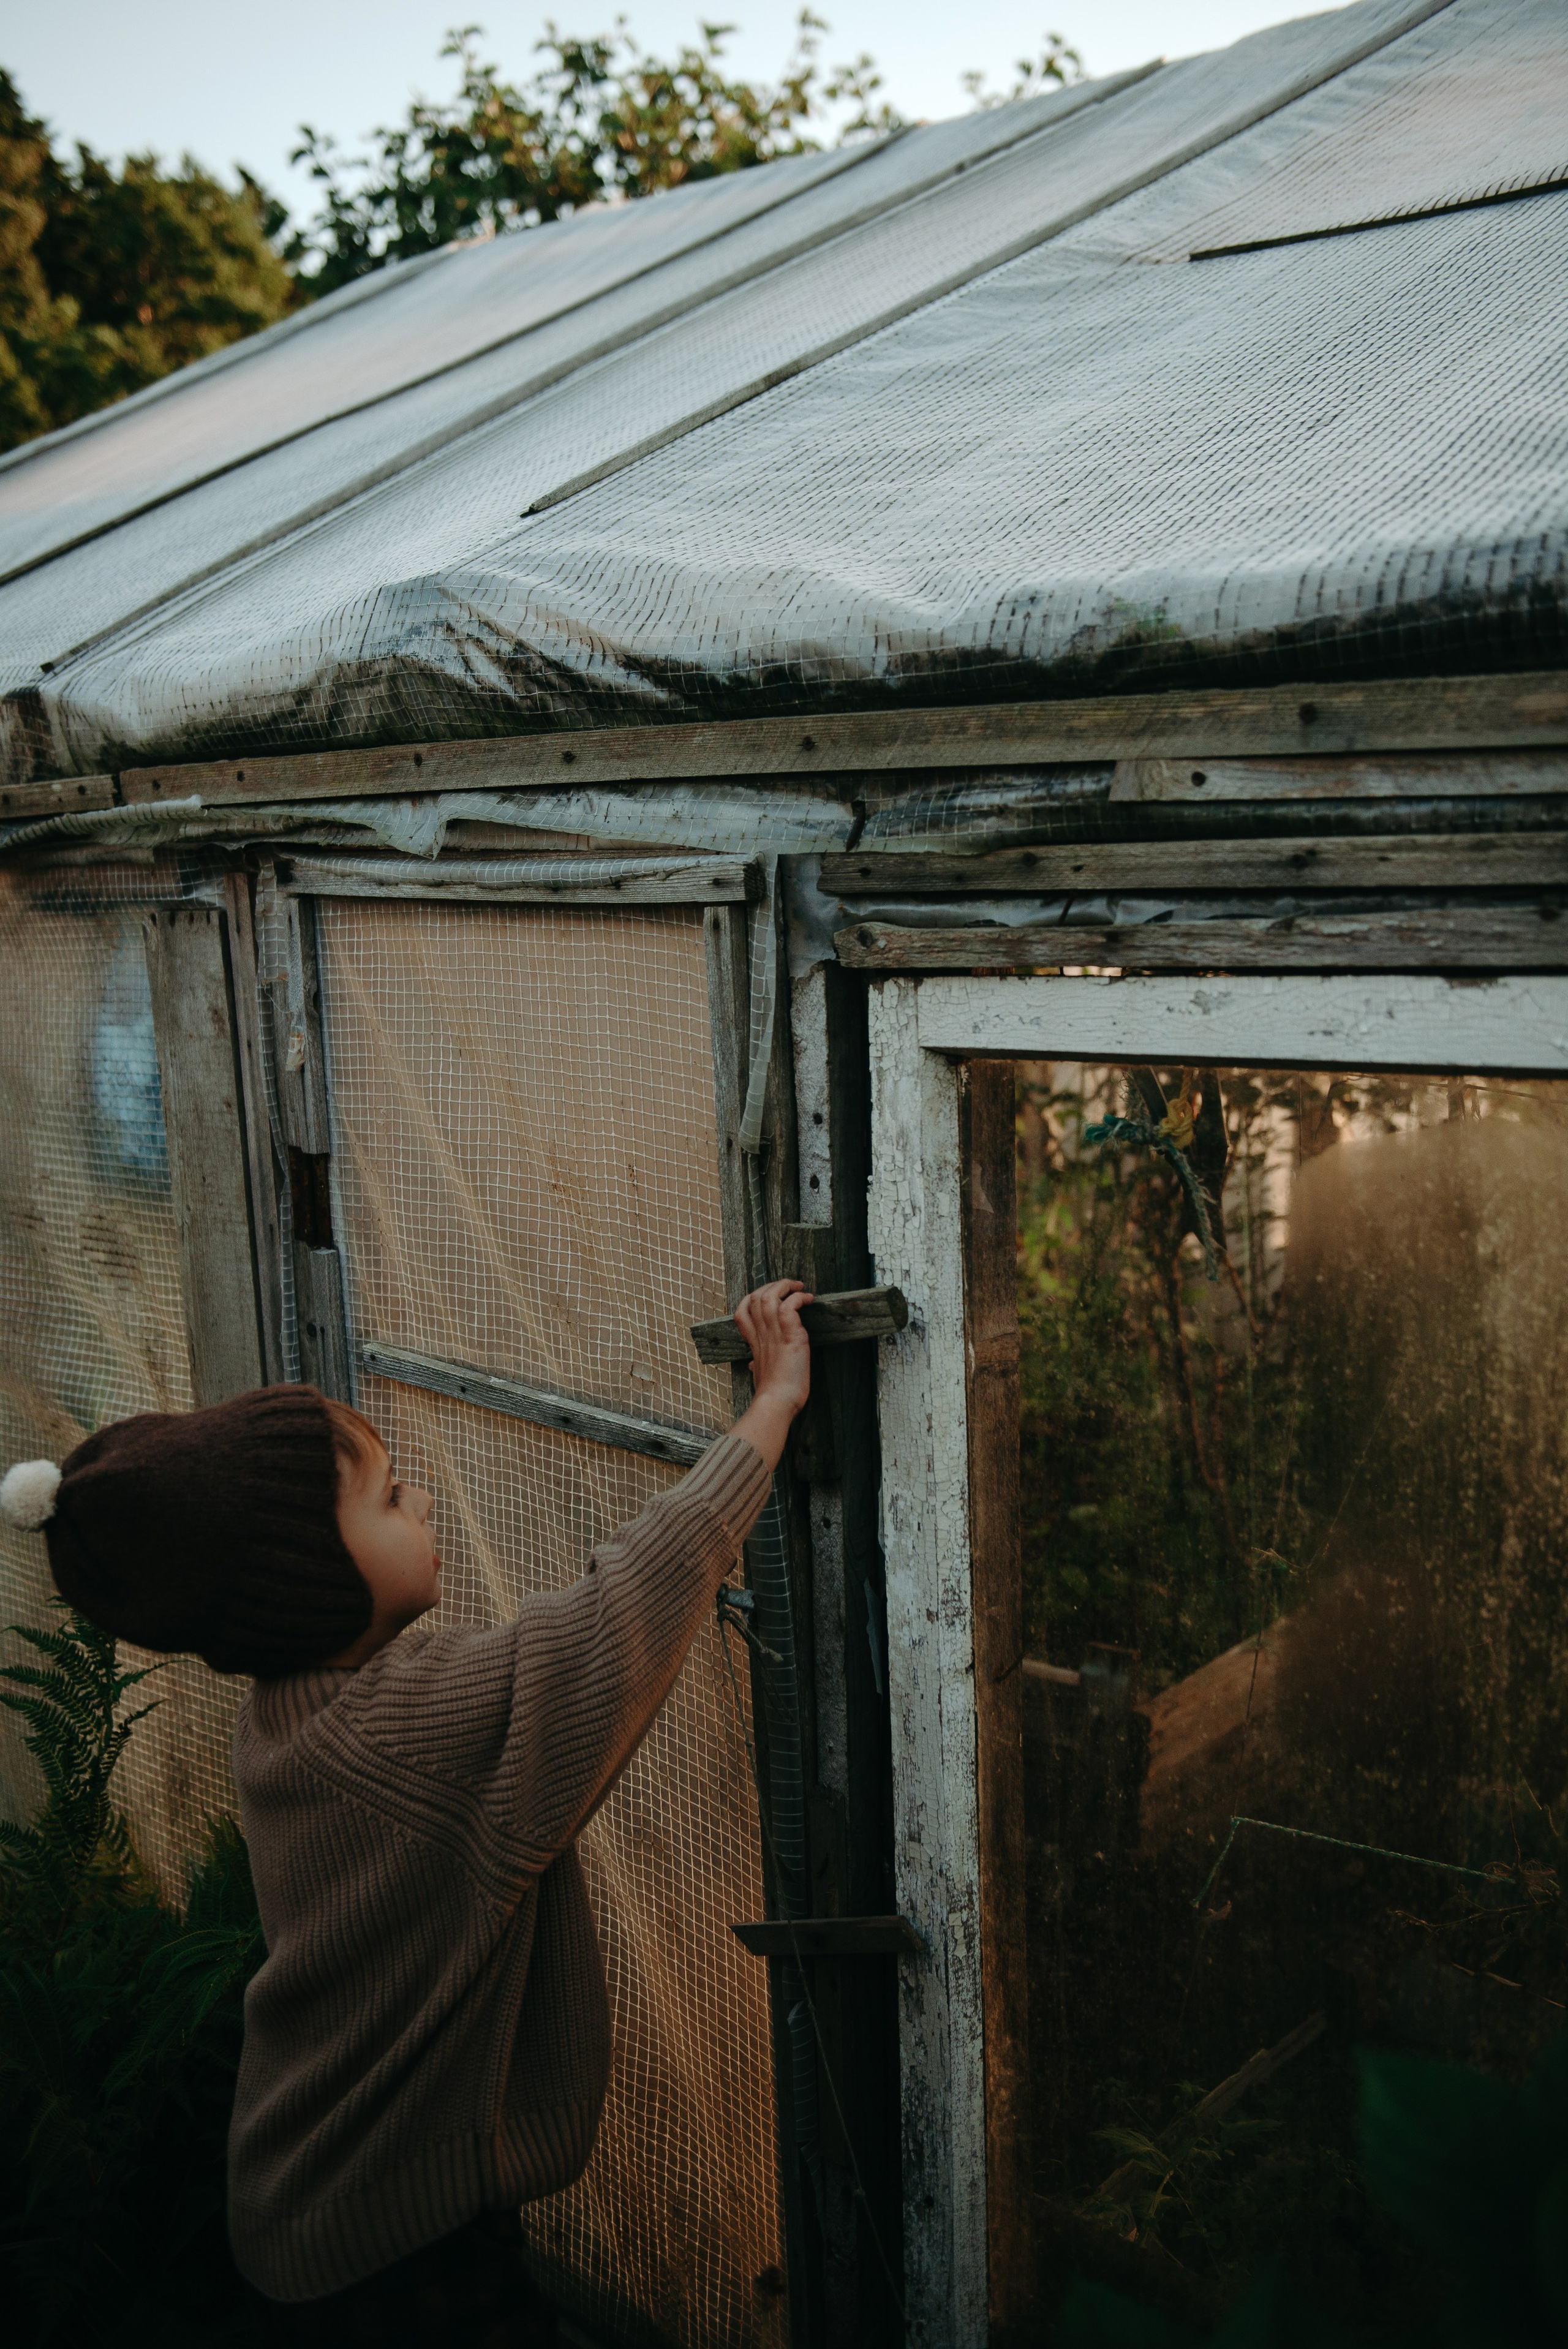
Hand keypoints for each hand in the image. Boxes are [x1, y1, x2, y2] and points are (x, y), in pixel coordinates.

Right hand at [730, 1280, 811, 1472]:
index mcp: (754, 1343)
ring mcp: (774, 1334)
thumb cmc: (772, 1395)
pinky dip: (799, 1298)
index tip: (766, 1296)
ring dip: (785, 1286)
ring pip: (769, 1296)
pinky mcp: (790, 1336)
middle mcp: (761, 1334)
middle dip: (771, 1286)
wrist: (776, 1404)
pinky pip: (789, 1306)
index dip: (752, 1298)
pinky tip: (808, 1300)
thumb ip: (756, 1365)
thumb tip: (751, 1367)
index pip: (742, 1311)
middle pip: (756, 1297)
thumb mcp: (759, 1375)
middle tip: (788, 1287)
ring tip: (799, 1287)